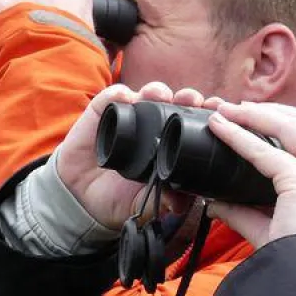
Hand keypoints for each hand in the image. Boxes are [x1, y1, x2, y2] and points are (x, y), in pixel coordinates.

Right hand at [55, 82, 218, 229]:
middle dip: (188, 97)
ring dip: (157, 90)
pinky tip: (126, 97)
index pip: (193, 123)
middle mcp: (153, 127)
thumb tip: (181, 204)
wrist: (79, 198)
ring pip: (148, 94)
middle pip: (176, 103)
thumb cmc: (118, 198)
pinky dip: (120, 93)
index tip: (216, 110)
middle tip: (193, 99)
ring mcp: (129, 117)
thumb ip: (163, 202)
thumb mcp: (145, 205)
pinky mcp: (102, 114)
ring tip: (161, 95)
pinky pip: (112, 97)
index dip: (205, 115)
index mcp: (170, 144)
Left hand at [204, 102, 295, 247]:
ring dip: (259, 114)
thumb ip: (247, 214)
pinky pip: (264, 152)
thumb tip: (215, 203)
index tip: (267, 118)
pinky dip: (239, 137)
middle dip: (276, 111)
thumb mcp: (274, 232)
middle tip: (244, 107)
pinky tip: (221, 127)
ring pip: (293, 127)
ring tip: (231, 108)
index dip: (295, 124)